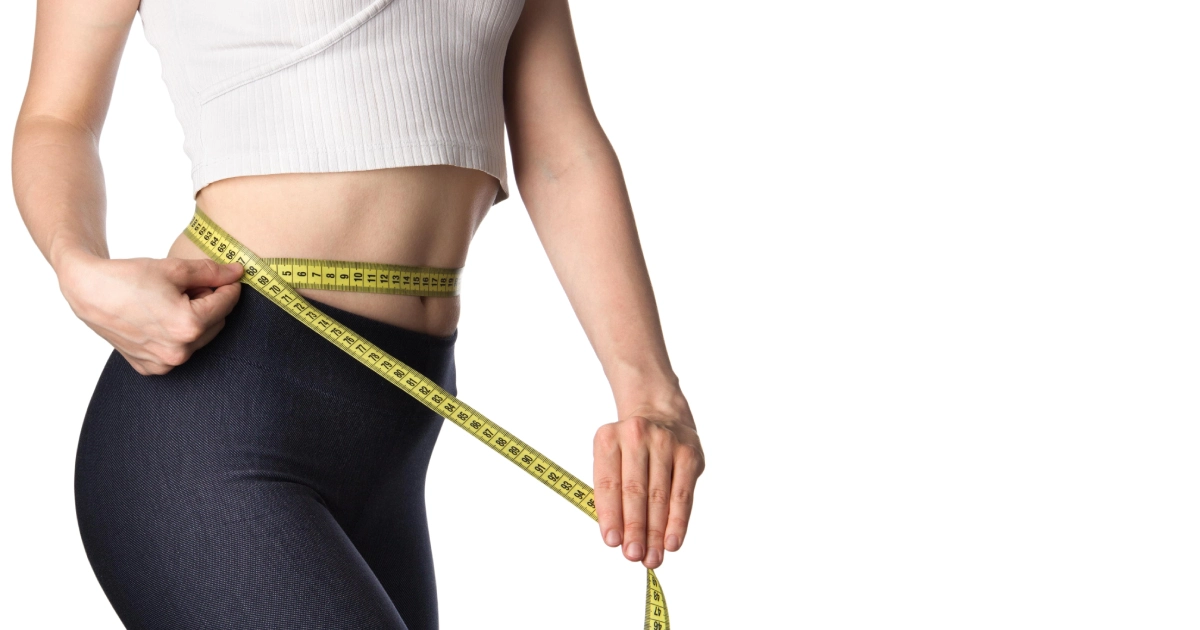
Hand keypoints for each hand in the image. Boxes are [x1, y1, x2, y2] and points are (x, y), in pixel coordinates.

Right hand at [56, 250, 242, 374]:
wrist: (88, 291)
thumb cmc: (129, 277)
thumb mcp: (175, 268)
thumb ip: (212, 272)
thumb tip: (238, 273)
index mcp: (188, 326)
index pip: (226, 303)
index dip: (229, 286)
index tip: (228, 276)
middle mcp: (178, 351)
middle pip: (216, 322)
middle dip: (210, 303)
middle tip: (190, 287)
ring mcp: (163, 363)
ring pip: (200, 338)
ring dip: (196, 320)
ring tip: (172, 301)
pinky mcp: (150, 368)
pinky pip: (179, 351)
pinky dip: (177, 336)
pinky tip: (159, 319)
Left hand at [593, 398, 703, 568]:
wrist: (660, 415)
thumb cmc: (631, 450)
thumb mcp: (611, 460)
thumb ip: (612, 494)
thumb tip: (620, 538)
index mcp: (608, 438)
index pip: (607, 483)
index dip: (610, 515)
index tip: (612, 542)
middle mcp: (636, 436)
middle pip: (635, 491)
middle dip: (634, 528)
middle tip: (633, 555)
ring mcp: (666, 443)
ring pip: (660, 496)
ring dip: (655, 532)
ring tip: (652, 557)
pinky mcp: (689, 454)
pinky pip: (683, 495)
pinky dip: (677, 522)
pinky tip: (672, 542)